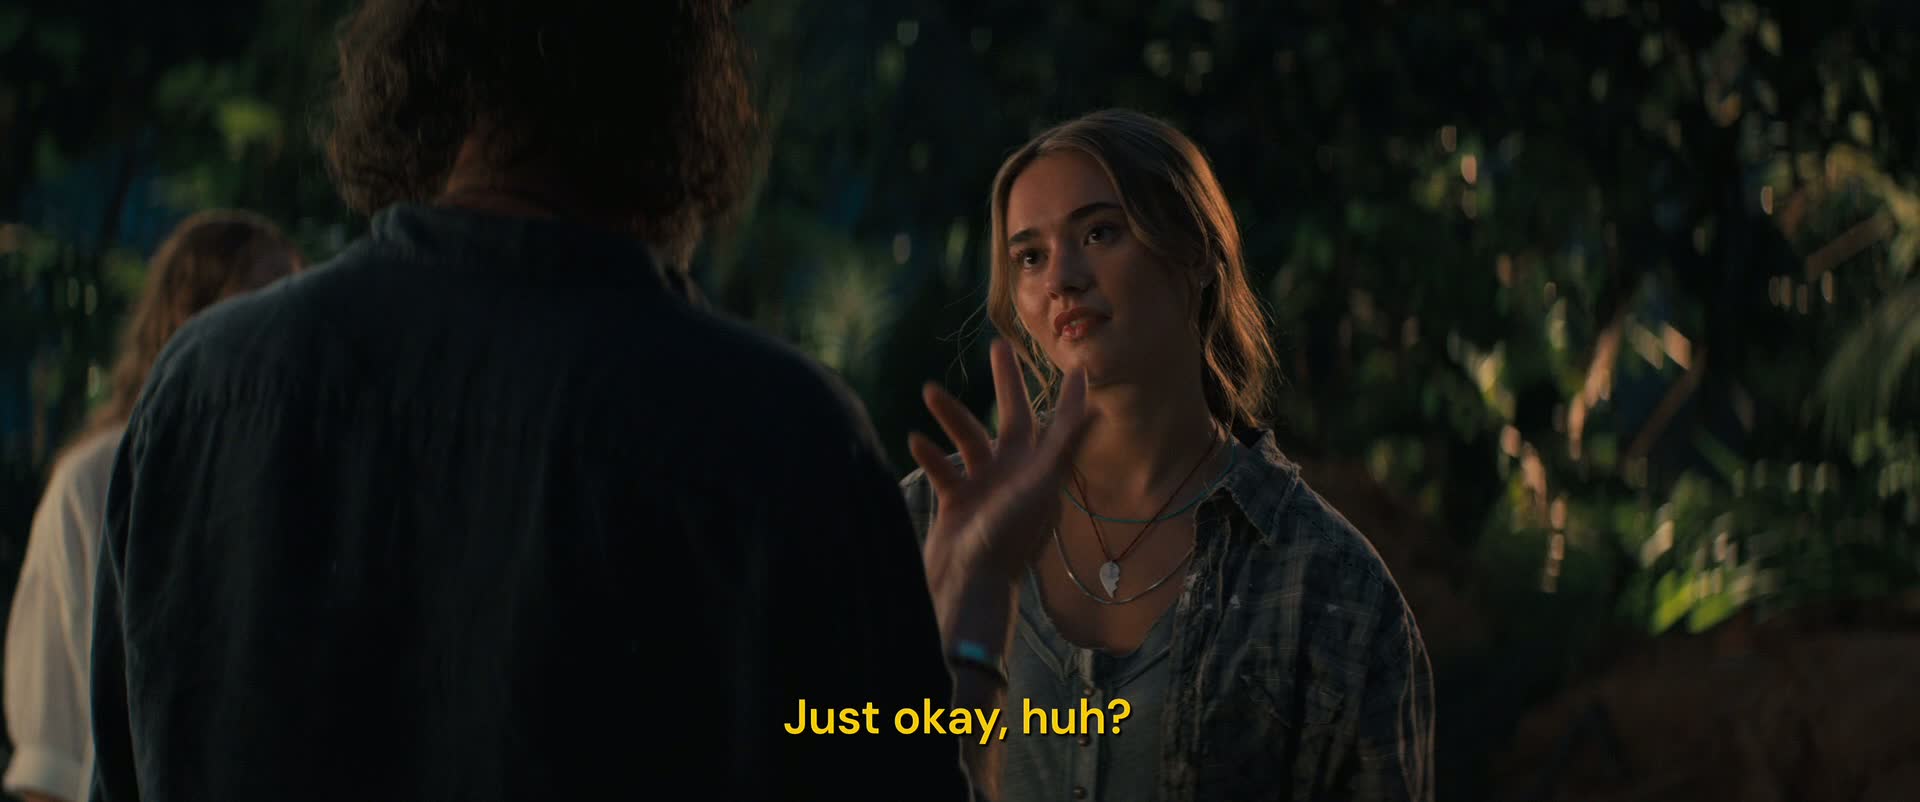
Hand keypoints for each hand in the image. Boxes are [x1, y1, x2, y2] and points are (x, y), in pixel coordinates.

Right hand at [908, 339, 1095, 651]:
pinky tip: (915, 441)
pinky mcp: (956, 503)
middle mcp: (1016, 476)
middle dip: (1006, 384)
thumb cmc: (1008, 539)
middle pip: (1013, 419)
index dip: (1070, 397)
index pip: (1060, 424)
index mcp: (1042, 473)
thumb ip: (1064, 446)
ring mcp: (985, 489)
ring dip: (950, 415)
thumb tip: (1094, 409)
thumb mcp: (1040, 488)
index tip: (1076, 365)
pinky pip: (942, 469)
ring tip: (928, 391)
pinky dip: (930, 454)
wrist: (968, 587)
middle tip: (998, 346)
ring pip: (968, 439)